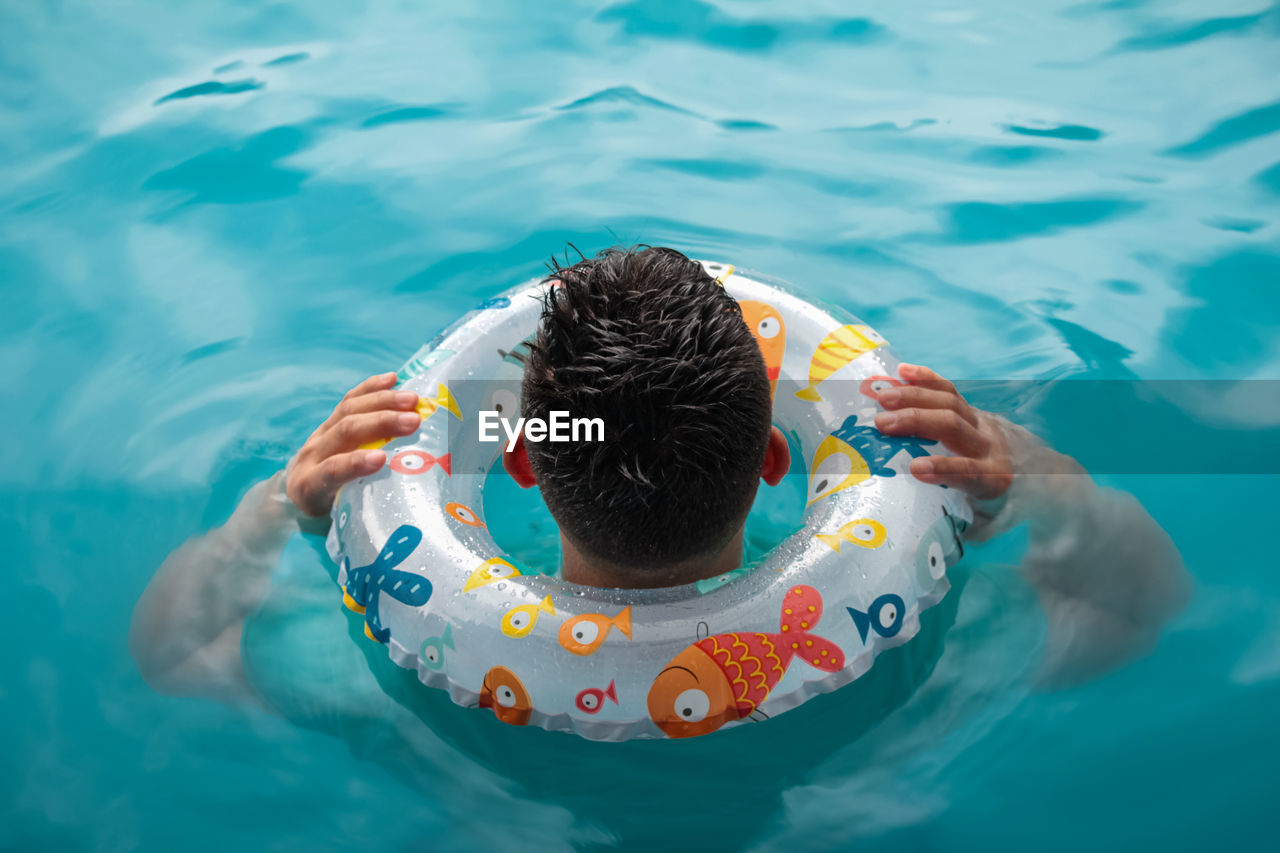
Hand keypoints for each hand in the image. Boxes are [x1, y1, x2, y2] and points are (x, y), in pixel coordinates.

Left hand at [286, 373, 419, 516]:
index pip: (330, 471)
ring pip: (348, 410)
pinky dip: (371, 388)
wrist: (295, 496)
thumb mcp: (337, 519)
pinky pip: (349, 399)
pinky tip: (393, 379)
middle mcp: (312, 455)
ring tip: (413, 399)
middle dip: (380, 424)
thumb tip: (404, 519)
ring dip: (383, 402)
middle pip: (344, 432)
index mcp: (311, 486)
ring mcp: (320, 434)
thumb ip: (361, 514)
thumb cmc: (327, 513)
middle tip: (414, 422)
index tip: (381, 459)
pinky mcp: (330, 421)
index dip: (354, 463)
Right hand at [873, 363, 1011, 499]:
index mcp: (991, 477)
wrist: (1019, 467)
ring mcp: (979, 422)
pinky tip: (901, 371)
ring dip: (913, 397)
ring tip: (883, 397)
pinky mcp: (971, 407)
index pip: (970, 472)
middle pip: (953, 427)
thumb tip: (905, 506)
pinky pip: (949, 388)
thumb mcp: (975, 507)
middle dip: (916, 421)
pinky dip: (925, 378)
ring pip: (949, 402)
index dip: (944, 468)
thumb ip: (948, 506)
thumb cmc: (984, 495)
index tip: (915, 468)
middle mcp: (987, 446)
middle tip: (881, 423)